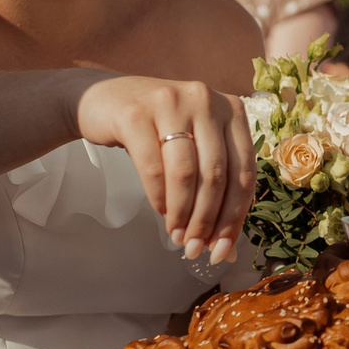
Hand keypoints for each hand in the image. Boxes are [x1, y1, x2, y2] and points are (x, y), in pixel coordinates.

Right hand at [70, 75, 257, 261]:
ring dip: (183, 213)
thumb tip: (227, 245)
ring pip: (186, 173)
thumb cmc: (156, 128)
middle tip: (196, 248)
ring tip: (177, 236)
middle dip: (207, 220)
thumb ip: (213, 182)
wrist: (104, 100)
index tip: (224, 247)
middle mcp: (205, 99)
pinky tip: (160, 211)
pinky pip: (153, 168)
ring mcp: (170, 102)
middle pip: (216, 174)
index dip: (236, 214)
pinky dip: (159, 197)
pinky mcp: (136, 114)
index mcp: (230, 108)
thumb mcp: (193, 143)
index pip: (244, 170)